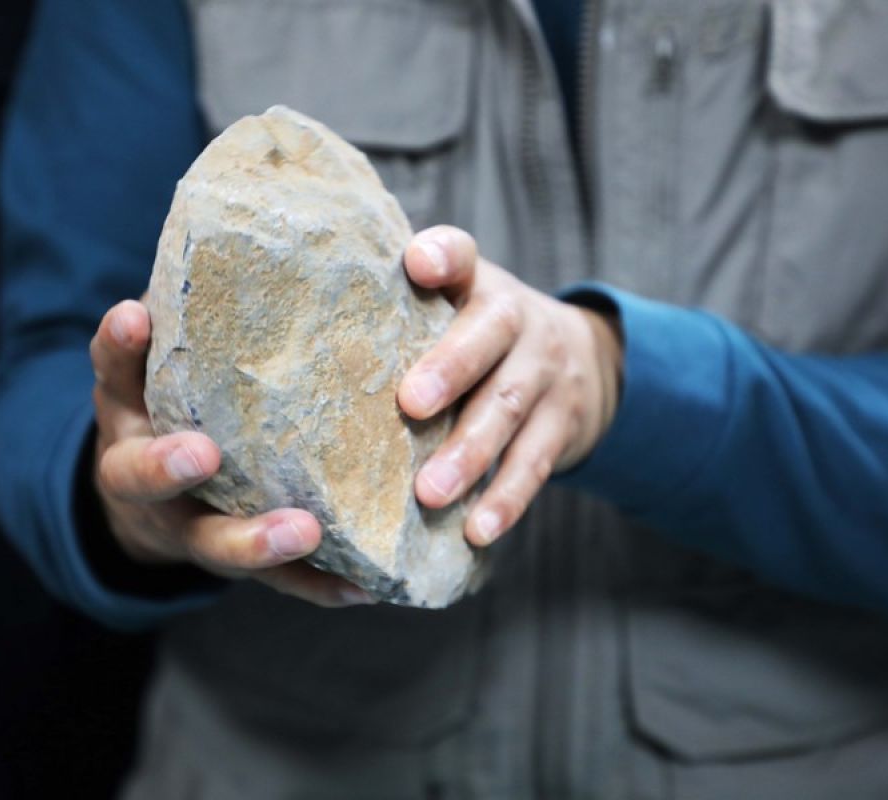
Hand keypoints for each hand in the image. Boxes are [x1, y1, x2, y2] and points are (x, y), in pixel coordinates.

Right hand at [89, 300, 374, 606]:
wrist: (154, 503)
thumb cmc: (177, 407)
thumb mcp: (166, 366)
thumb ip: (193, 322)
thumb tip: (243, 238)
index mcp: (128, 413)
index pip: (112, 374)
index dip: (118, 349)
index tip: (133, 316)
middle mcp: (144, 475)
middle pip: (143, 477)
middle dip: (168, 465)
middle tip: (202, 451)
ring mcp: (188, 527)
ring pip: (213, 545)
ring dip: (257, 542)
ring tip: (305, 530)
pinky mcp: (237, 561)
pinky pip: (280, 584)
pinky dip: (321, 585)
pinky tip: (366, 584)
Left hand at [398, 227, 623, 546]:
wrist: (586, 358)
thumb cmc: (482, 334)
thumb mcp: (457, 302)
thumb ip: (401, 305)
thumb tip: (301, 327)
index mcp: (479, 285)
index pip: (463, 254)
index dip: (443, 255)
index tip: (419, 265)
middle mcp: (518, 320)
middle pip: (489, 338)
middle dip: (451, 370)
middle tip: (411, 406)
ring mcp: (546, 373)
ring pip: (508, 409)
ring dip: (470, 454)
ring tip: (431, 494)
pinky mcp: (564, 425)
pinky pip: (535, 463)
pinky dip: (507, 499)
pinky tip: (477, 530)